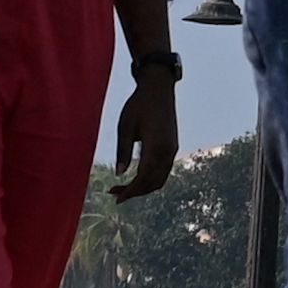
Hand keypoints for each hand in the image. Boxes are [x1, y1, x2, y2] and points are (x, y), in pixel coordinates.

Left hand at [108, 72, 179, 198]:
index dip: (130, 191)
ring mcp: (172, 149)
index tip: (116, 198)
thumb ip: (122, 151)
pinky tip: (137, 176)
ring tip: (124, 187)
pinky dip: (151, 179)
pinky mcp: (172, 146)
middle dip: (135, 192)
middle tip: (115, 193)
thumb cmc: (138, 105)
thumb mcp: (125, 127)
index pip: (143, 178)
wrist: (159, 89)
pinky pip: (163, 170)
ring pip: (160, 178)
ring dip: (143, 187)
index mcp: (156, 146)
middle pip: (153, 182)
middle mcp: (168, 151)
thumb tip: (119, 174)